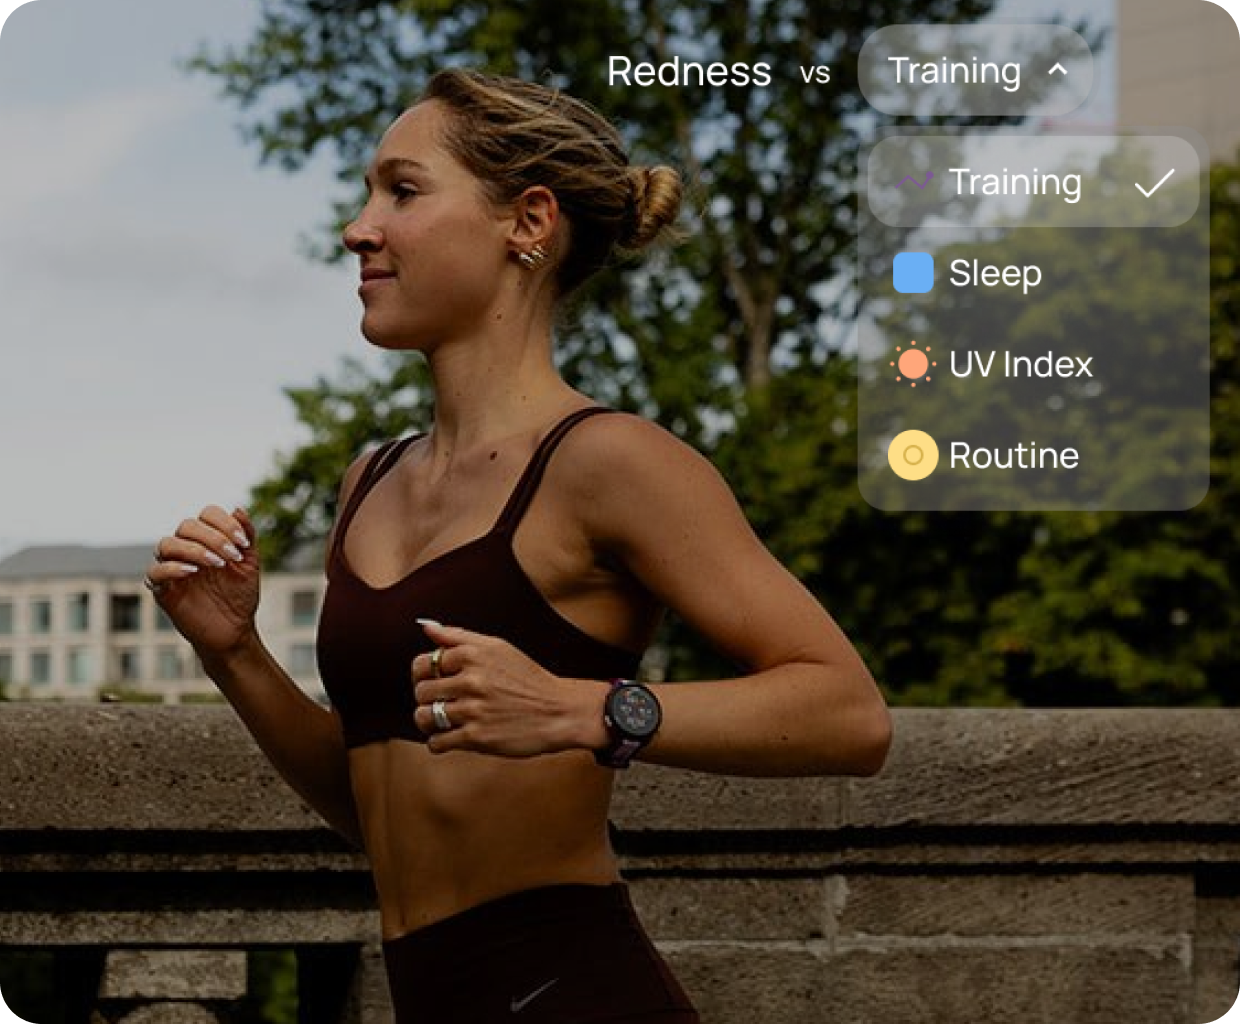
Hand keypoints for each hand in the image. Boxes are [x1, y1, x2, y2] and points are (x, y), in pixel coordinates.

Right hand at [144, 506, 260, 655]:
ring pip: (166, 544)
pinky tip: (193, 572)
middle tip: (232, 556)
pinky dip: (172, 568)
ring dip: (193, 549)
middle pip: (186, 526)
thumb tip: (238, 508)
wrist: (235, 630)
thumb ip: (247, 536)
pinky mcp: (163, 590)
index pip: (207, 514)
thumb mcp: (250, 564)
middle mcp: (187, 550)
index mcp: (208, 540)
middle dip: (212, 537)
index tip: (243, 543)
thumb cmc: (240, 596)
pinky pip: (154, 572)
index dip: (224, 522)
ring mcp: (173, 569)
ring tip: (216, 564)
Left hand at [411, 620, 609, 756]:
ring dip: (427, 721)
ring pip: (424, 717)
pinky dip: (438, 742)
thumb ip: (459, 636)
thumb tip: (426, 626)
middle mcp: (471, 680)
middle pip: (421, 690)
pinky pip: (437, 742)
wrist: (559, 711)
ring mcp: (474, 710)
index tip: (436, 680)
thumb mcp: (497, 647)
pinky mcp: (477, 737)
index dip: (424, 674)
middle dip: (427, 697)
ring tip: (442, 720)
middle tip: (443, 701)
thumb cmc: (527, 677)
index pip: (423, 663)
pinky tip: (452, 736)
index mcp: (473, 654)